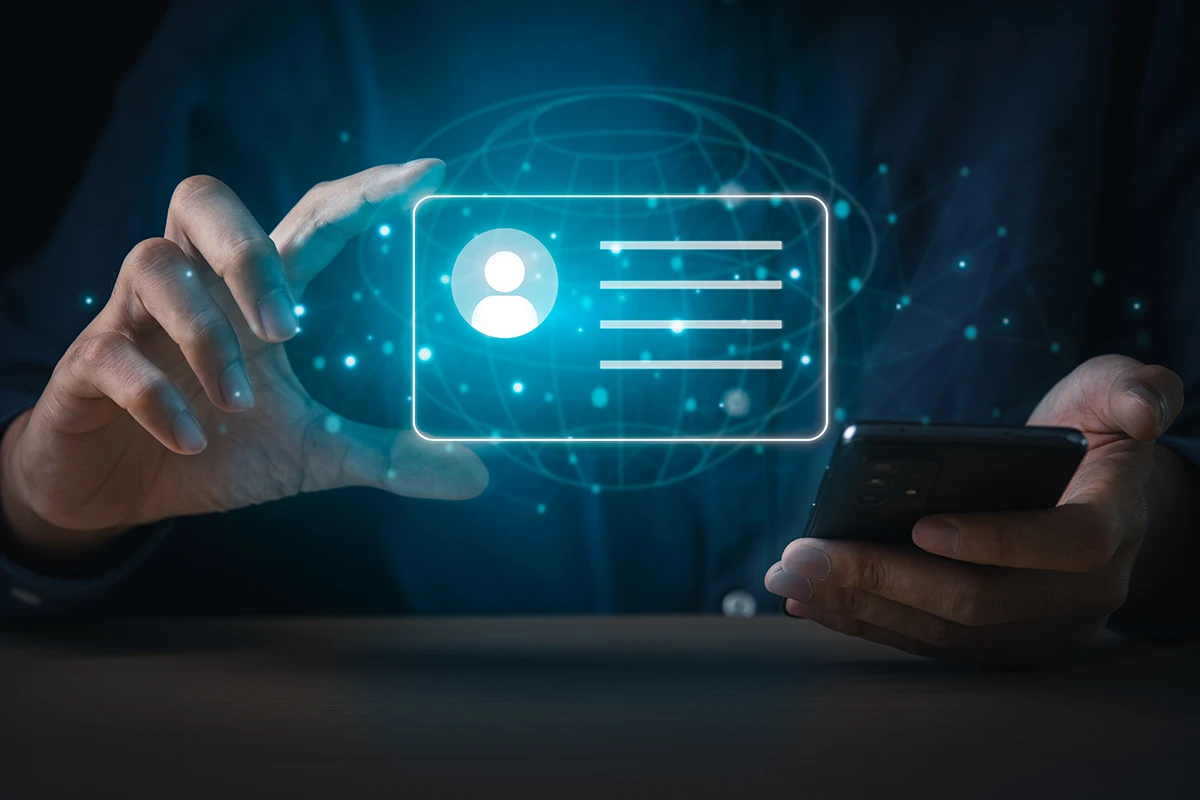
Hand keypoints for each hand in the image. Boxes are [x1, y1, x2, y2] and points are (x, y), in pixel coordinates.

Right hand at [1, 161, 487, 552]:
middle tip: (290, 327)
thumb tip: (477, 476)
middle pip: (203, 200)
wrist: (115, 491)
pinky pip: (112, 356)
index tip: (427, 175)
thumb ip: (388, 456)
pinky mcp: (88, 365)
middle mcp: (193, 286)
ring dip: (206, 335)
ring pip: (153, 265)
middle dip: (248, 250)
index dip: (363, 192)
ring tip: (241, 403)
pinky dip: (157, 396)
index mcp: (252, 293)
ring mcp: (132, 318)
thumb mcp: (314, 455)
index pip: (309, 218)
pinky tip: (191, 441)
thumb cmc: (217, 448)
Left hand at [765, 355, 1187, 662]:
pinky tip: (811, 600)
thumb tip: (1143, 411)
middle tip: (801, 557)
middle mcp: (1083, 592)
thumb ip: (1132, 390)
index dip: (996, 539)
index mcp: (1113, 522)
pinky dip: (866, 621)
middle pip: (980, 602)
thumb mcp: (1116, 393)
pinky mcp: (1002, 642)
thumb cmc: (1096, 435)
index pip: (1066, 544)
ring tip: (788, 578)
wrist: (1102, 498)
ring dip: (858, 605)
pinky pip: (929, 641)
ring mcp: (1042, 626)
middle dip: (882, 579)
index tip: (920, 524)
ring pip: (945, 631)